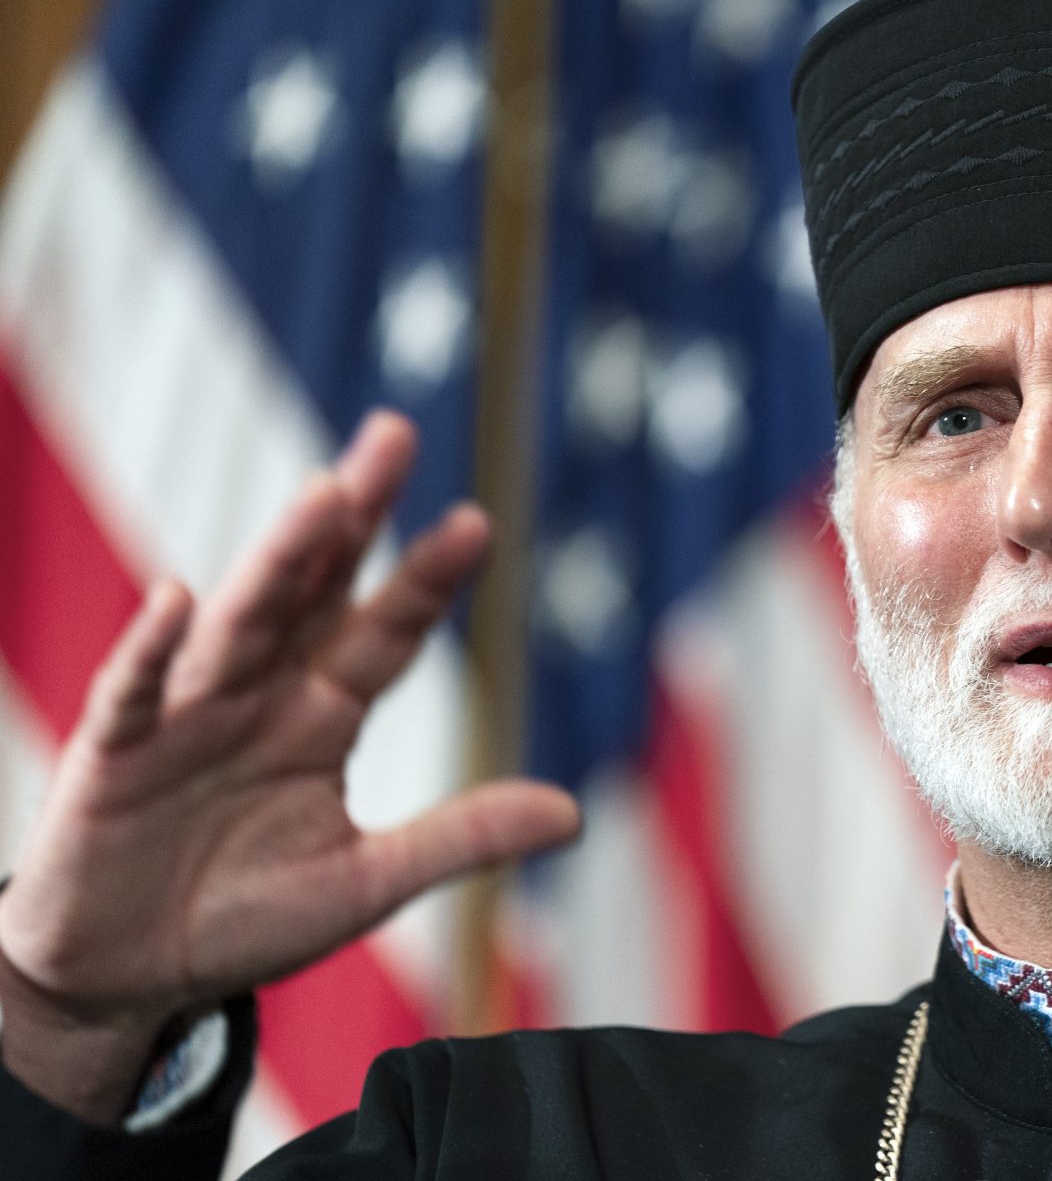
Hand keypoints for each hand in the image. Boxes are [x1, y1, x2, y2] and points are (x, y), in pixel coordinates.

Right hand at [0, 412, 579, 1122]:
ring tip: (321, 499)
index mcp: (322, 714)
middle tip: (395, 436)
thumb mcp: (365, 884)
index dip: (427, 580)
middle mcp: (260, 694)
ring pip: (239, 622)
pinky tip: (178, 598)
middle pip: (313, 589)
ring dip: (277, 561)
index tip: (477, 523)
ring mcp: (186, 716)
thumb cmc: (242, 917)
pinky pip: (134, 693)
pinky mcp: (114, 755)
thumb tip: (574, 814)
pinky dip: (152, 650)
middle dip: (352, 517)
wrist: (125, 977)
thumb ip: (458, 837)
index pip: (386, 631)